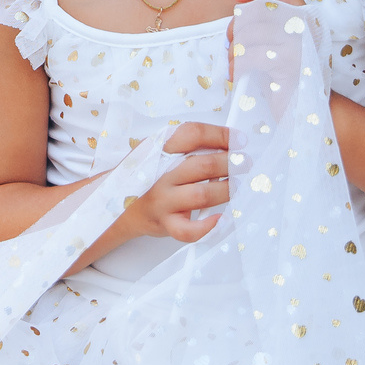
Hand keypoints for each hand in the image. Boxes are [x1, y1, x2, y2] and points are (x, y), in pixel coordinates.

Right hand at [115, 121, 233, 244]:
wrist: (118, 204)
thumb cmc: (147, 176)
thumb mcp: (157, 151)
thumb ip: (186, 145)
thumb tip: (230, 142)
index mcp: (159, 149)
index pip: (193, 133)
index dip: (220, 135)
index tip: (239, 140)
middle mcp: (160, 173)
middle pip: (202, 164)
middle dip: (231, 163)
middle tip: (246, 163)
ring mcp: (162, 200)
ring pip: (200, 195)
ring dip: (226, 189)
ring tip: (237, 186)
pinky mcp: (165, 223)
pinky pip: (187, 230)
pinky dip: (206, 226)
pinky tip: (219, 218)